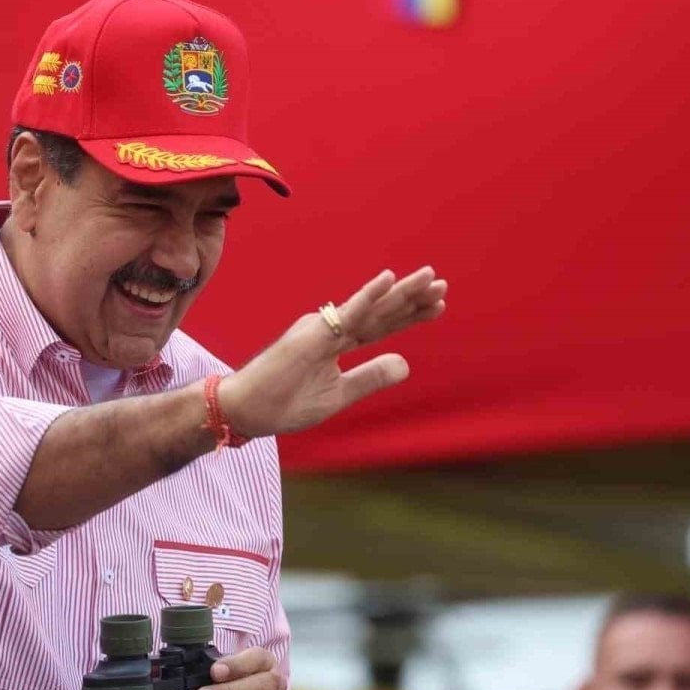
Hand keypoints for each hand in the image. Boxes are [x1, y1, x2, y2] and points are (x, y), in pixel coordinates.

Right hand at [217, 266, 446, 437]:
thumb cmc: (285, 403)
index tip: (438, 305)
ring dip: (400, 293)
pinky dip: (368, 297)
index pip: (381, 326)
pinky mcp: (312, 335)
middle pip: (380, 313)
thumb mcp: (339, 395)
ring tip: (429, 278)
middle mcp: (331, 329)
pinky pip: (346, 314)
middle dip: (412, 300)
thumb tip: (406, 364)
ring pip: (369, 309)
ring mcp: (321, 329)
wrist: (248, 411)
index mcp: (336, 342)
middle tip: (441, 285)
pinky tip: (388, 280)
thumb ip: (371, 377)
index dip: (409, 315)